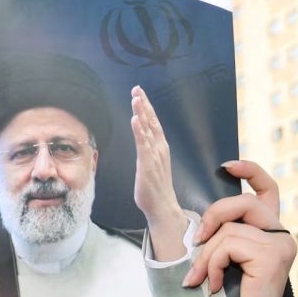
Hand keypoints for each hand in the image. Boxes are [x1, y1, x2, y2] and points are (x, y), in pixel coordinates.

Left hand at [130, 85, 186, 260]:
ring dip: (142, 113)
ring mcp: (154, 156)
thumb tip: (141, 142)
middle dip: (144, 104)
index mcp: (160, 148)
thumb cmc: (155, 189)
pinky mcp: (147, 165)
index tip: (139, 93)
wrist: (162, 207)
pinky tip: (135, 120)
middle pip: (151, 121)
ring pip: (147, 130)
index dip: (146, 107)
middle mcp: (159, 149)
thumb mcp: (150, 165)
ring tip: (136, 98)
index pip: (153, 123)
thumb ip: (146, 151)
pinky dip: (140, 131)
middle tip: (137, 88)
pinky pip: (143, 145)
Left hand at [183, 161, 295, 296]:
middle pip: (243, 202)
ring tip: (203, 280)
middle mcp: (282, 237)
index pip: (268, 191)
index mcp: (272, 235)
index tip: (227, 166)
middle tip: (197, 241)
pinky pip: (228, 244)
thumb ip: (223, 237)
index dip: (250, 171)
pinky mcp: (272, 256)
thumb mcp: (225, 262)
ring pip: (229, 229)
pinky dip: (212, 264)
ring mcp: (281, 246)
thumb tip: (200, 223)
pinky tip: (214, 286)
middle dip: (213, 216)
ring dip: (207, 255)